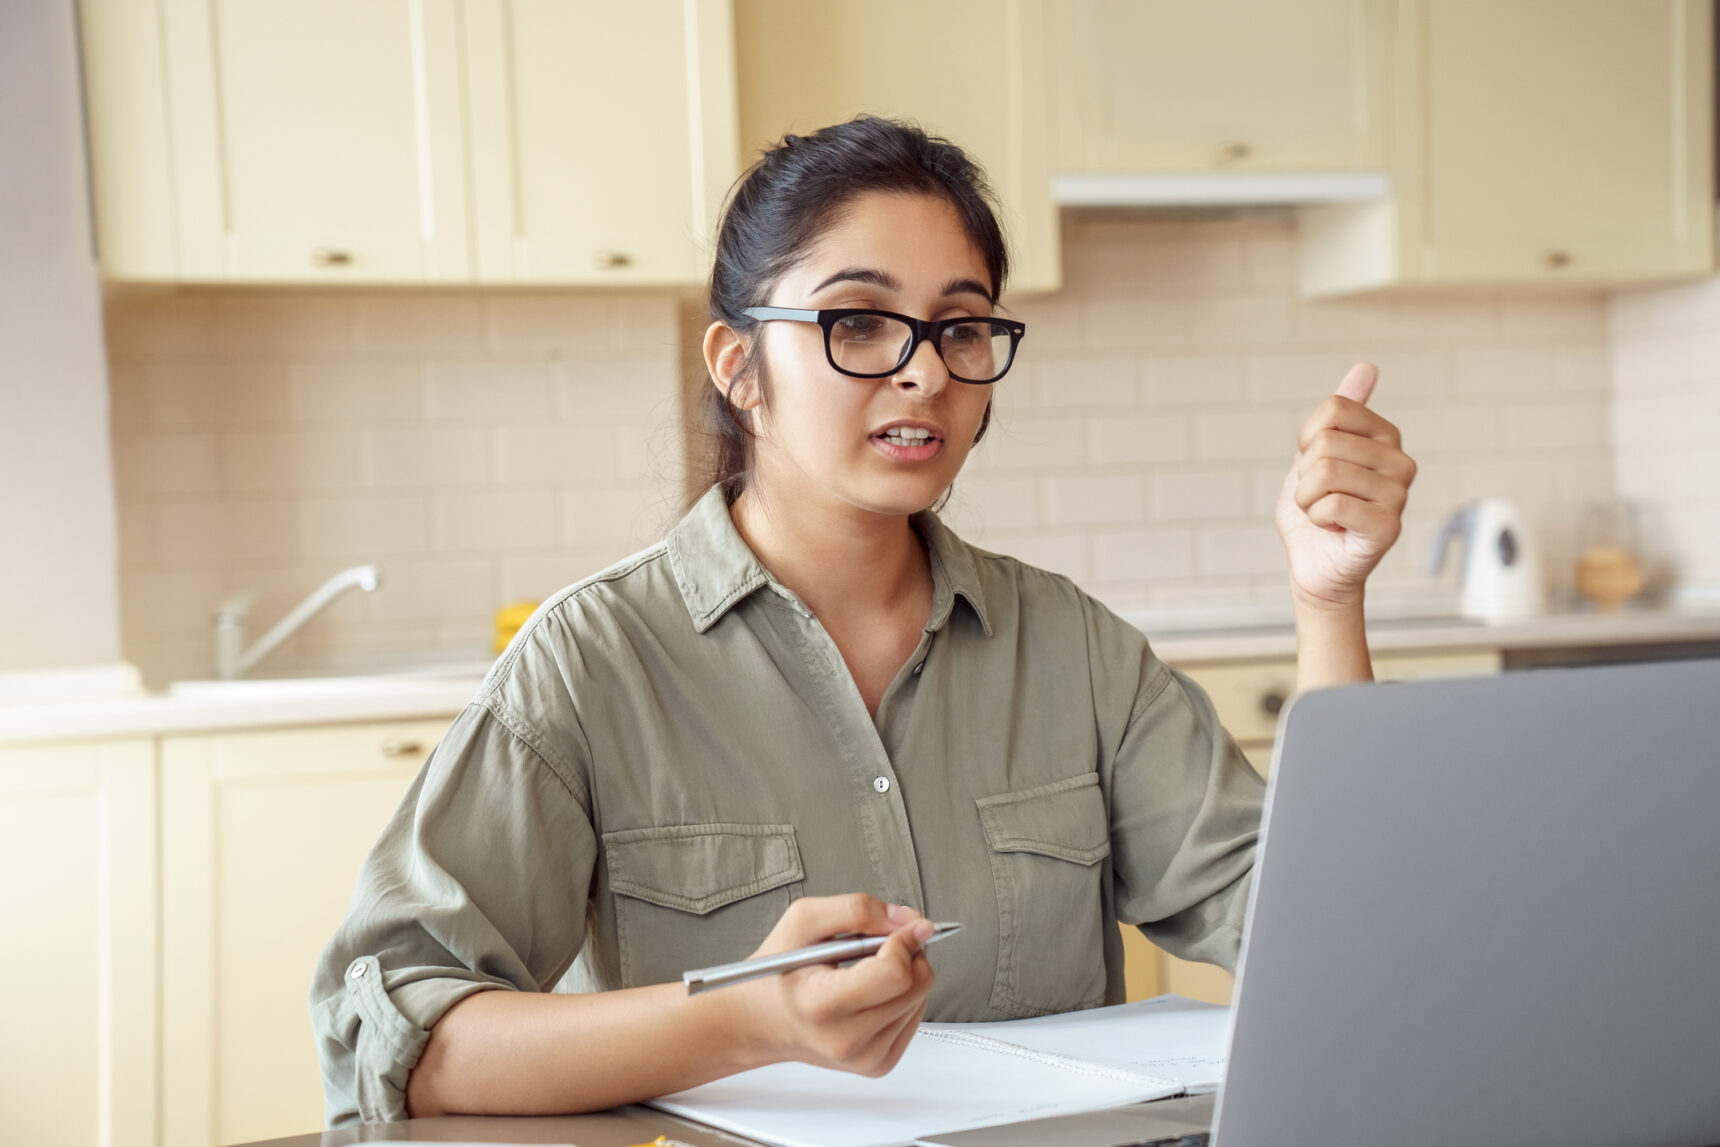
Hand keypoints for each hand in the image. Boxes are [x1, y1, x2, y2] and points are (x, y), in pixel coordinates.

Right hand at [736, 893, 934, 1076]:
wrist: (762, 1022)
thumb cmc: (777, 973)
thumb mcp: (802, 921)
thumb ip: (856, 910)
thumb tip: (907, 918)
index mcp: (819, 1004)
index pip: (893, 974)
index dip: (903, 941)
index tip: (902, 926)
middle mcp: (844, 1039)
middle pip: (915, 986)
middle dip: (908, 953)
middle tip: (882, 942)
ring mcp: (864, 1058)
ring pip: (921, 999)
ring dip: (905, 974)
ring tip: (866, 970)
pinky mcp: (879, 1064)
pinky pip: (916, 1017)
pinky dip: (902, 996)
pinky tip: (872, 992)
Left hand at [1274, 363, 1416, 609]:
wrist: (1313, 563)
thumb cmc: (1316, 507)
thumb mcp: (1316, 451)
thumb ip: (1341, 410)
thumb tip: (1368, 366)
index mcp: (1386, 436)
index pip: (1334, 409)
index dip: (1307, 439)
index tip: (1315, 464)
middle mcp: (1401, 462)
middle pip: (1326, 442)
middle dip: (1305, 474)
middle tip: (1320, 497)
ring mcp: (1399, 494)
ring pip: (1325, 473)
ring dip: (1307, 499)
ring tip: (1325, 514)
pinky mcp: (1388, 527)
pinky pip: (1332, 505)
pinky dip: (1317, 519)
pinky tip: (1333, 529)